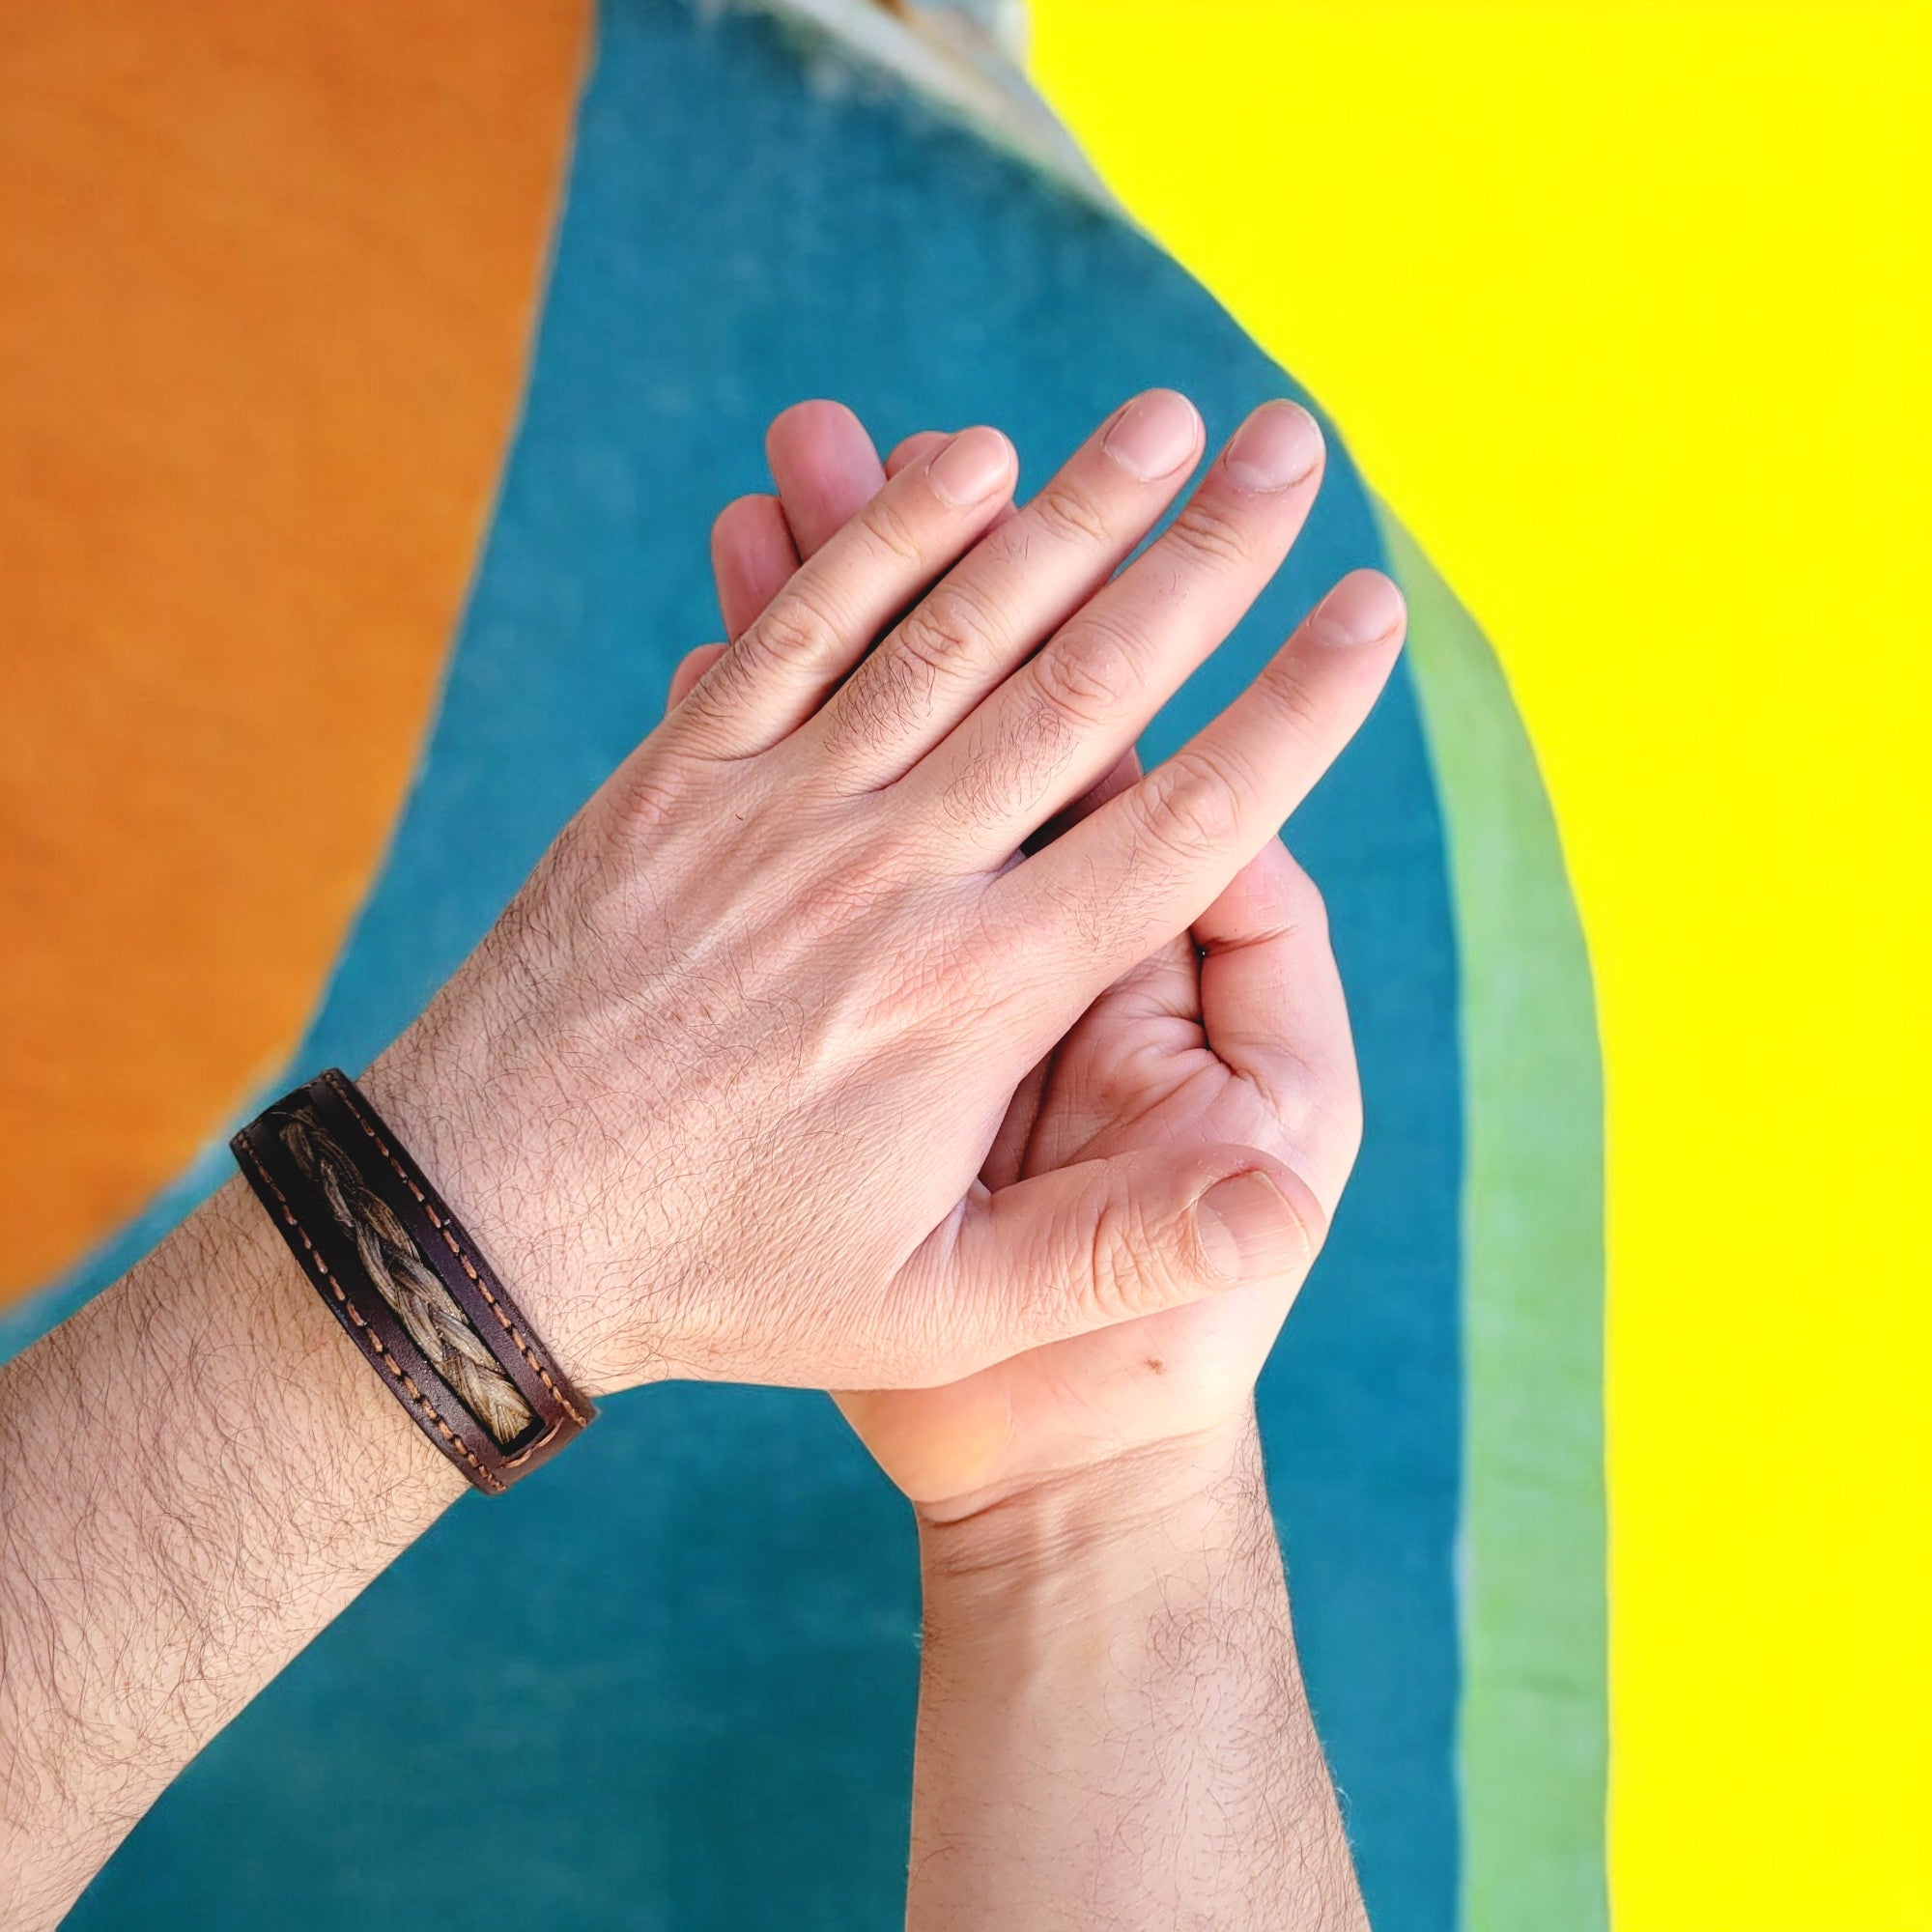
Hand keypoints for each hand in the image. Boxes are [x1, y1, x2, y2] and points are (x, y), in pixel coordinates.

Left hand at [373, 387, 1401, 1399]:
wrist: (485, 1217)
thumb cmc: (727, 1278)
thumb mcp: (934, 1315)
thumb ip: (1115, 1256)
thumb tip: (1289, 1209)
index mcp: (977, 996)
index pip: (1180, 828)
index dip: (1293, 712)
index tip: (1372, 610)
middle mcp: (891, 878)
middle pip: (1085, 688)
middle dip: (1205, 557)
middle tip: (1291, 443)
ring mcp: (778, 812)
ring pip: (951, 633)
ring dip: (1068, 514)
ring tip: (1160, 420)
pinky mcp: (680, 778)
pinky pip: (799, 632)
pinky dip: (886, 542)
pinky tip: (963, 463)